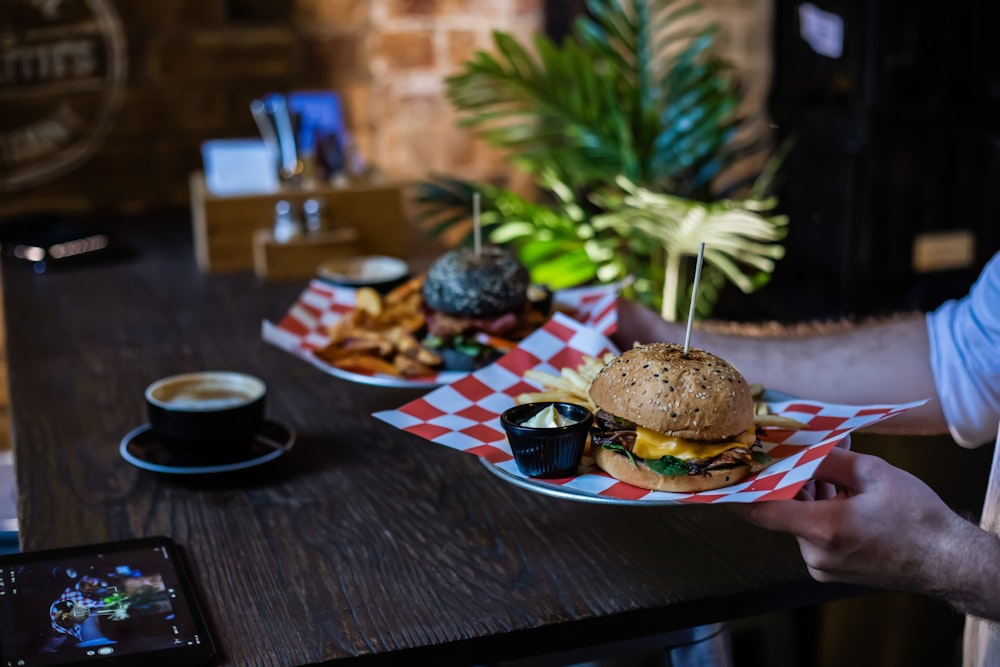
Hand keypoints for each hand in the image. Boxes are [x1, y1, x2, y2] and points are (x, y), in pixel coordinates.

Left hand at [735, 448, 975, 594]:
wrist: (948, 561)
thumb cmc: (917, 518)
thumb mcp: (873, 473)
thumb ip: (827, 458)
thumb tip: (797, 445)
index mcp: (823, 529)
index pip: (760, 510)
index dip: (743, 488)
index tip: (736, 469)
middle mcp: (816, 554)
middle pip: (783, 511)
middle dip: (792, 481)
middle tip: (805, 455)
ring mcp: (822, 567)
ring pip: (799, 522)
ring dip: (809, 497)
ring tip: (836, 477)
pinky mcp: (830, 572)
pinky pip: (812, 536)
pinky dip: (820, 514)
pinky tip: (843, 498)